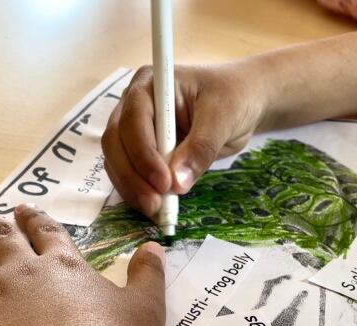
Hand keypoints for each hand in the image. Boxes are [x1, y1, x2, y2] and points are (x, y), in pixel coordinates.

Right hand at [101, 62, 266, 217]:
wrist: (241, 104)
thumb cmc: (232, 98)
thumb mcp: (222, 116)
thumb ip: (201, 147)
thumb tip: (177, 183)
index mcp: (150, 84)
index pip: (133, 119)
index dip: (143, 153)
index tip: (164, 181)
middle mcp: (133, 105)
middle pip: (116, 142)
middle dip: (132, 176)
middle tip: (156, 204)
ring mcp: (134, 129)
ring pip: (117, 161)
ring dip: (132, 188)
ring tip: (157, 211)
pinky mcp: (140, 152)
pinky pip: (129, 174)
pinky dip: (138, 192)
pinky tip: (155, 208)